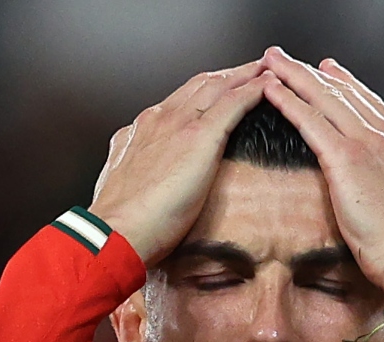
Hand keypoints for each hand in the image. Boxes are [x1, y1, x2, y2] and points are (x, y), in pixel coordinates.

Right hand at [89, 61, 275, 264]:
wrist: (114, 232)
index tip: (219, 88)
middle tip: (252, 68)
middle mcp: (158, 119)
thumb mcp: (126, 189)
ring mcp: (178, 124)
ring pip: (218, 86)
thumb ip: (142, 176)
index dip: (203, 91)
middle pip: (200, 85)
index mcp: (141, 132)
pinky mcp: (199, 136)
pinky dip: (253, 90)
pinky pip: (233, 103)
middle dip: (228, 74)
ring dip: (245, 74)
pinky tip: (269, 84)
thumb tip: (152, 186)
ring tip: (267, 68)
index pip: (179, 102)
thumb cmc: (121, 226)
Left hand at [257, 48, 383, 294]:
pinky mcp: (346, 158)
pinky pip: (311, 121)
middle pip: (342, 92)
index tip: (329, 70)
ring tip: (270, 60)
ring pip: (324, 97)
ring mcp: (367, 143)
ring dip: (293, 75)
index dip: (345, 83)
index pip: (369, 104)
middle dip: (311, 71)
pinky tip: (271, 89)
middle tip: (286, 57)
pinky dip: (288, 101)